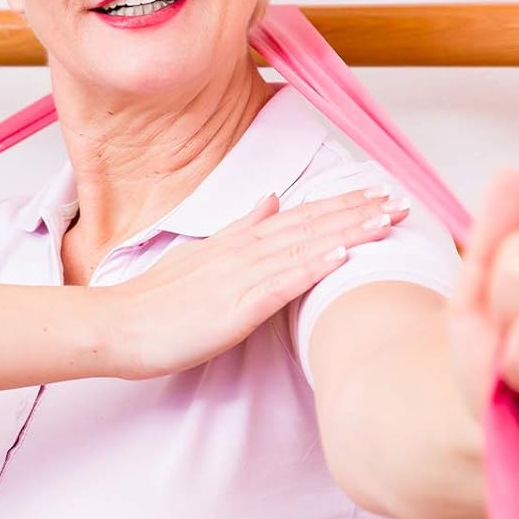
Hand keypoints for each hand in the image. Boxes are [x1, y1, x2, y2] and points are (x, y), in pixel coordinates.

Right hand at [111, 185, 408, 378]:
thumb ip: (238, 228)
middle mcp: (243, 252)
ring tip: (386, 218)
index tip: (377, 193)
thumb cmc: (154, 301)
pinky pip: (281, 283)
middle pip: (309, 224)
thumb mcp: (199, 255)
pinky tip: (342, 254)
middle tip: (402, 198)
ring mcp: (240, 277)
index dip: (339, 203)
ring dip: (348, 230)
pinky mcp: (236, 306)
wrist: (117, 324)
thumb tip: (269, 199)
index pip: (297, 216)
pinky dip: (313, 265)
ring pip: (303, 247)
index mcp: (236, 242)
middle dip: (357, 211)